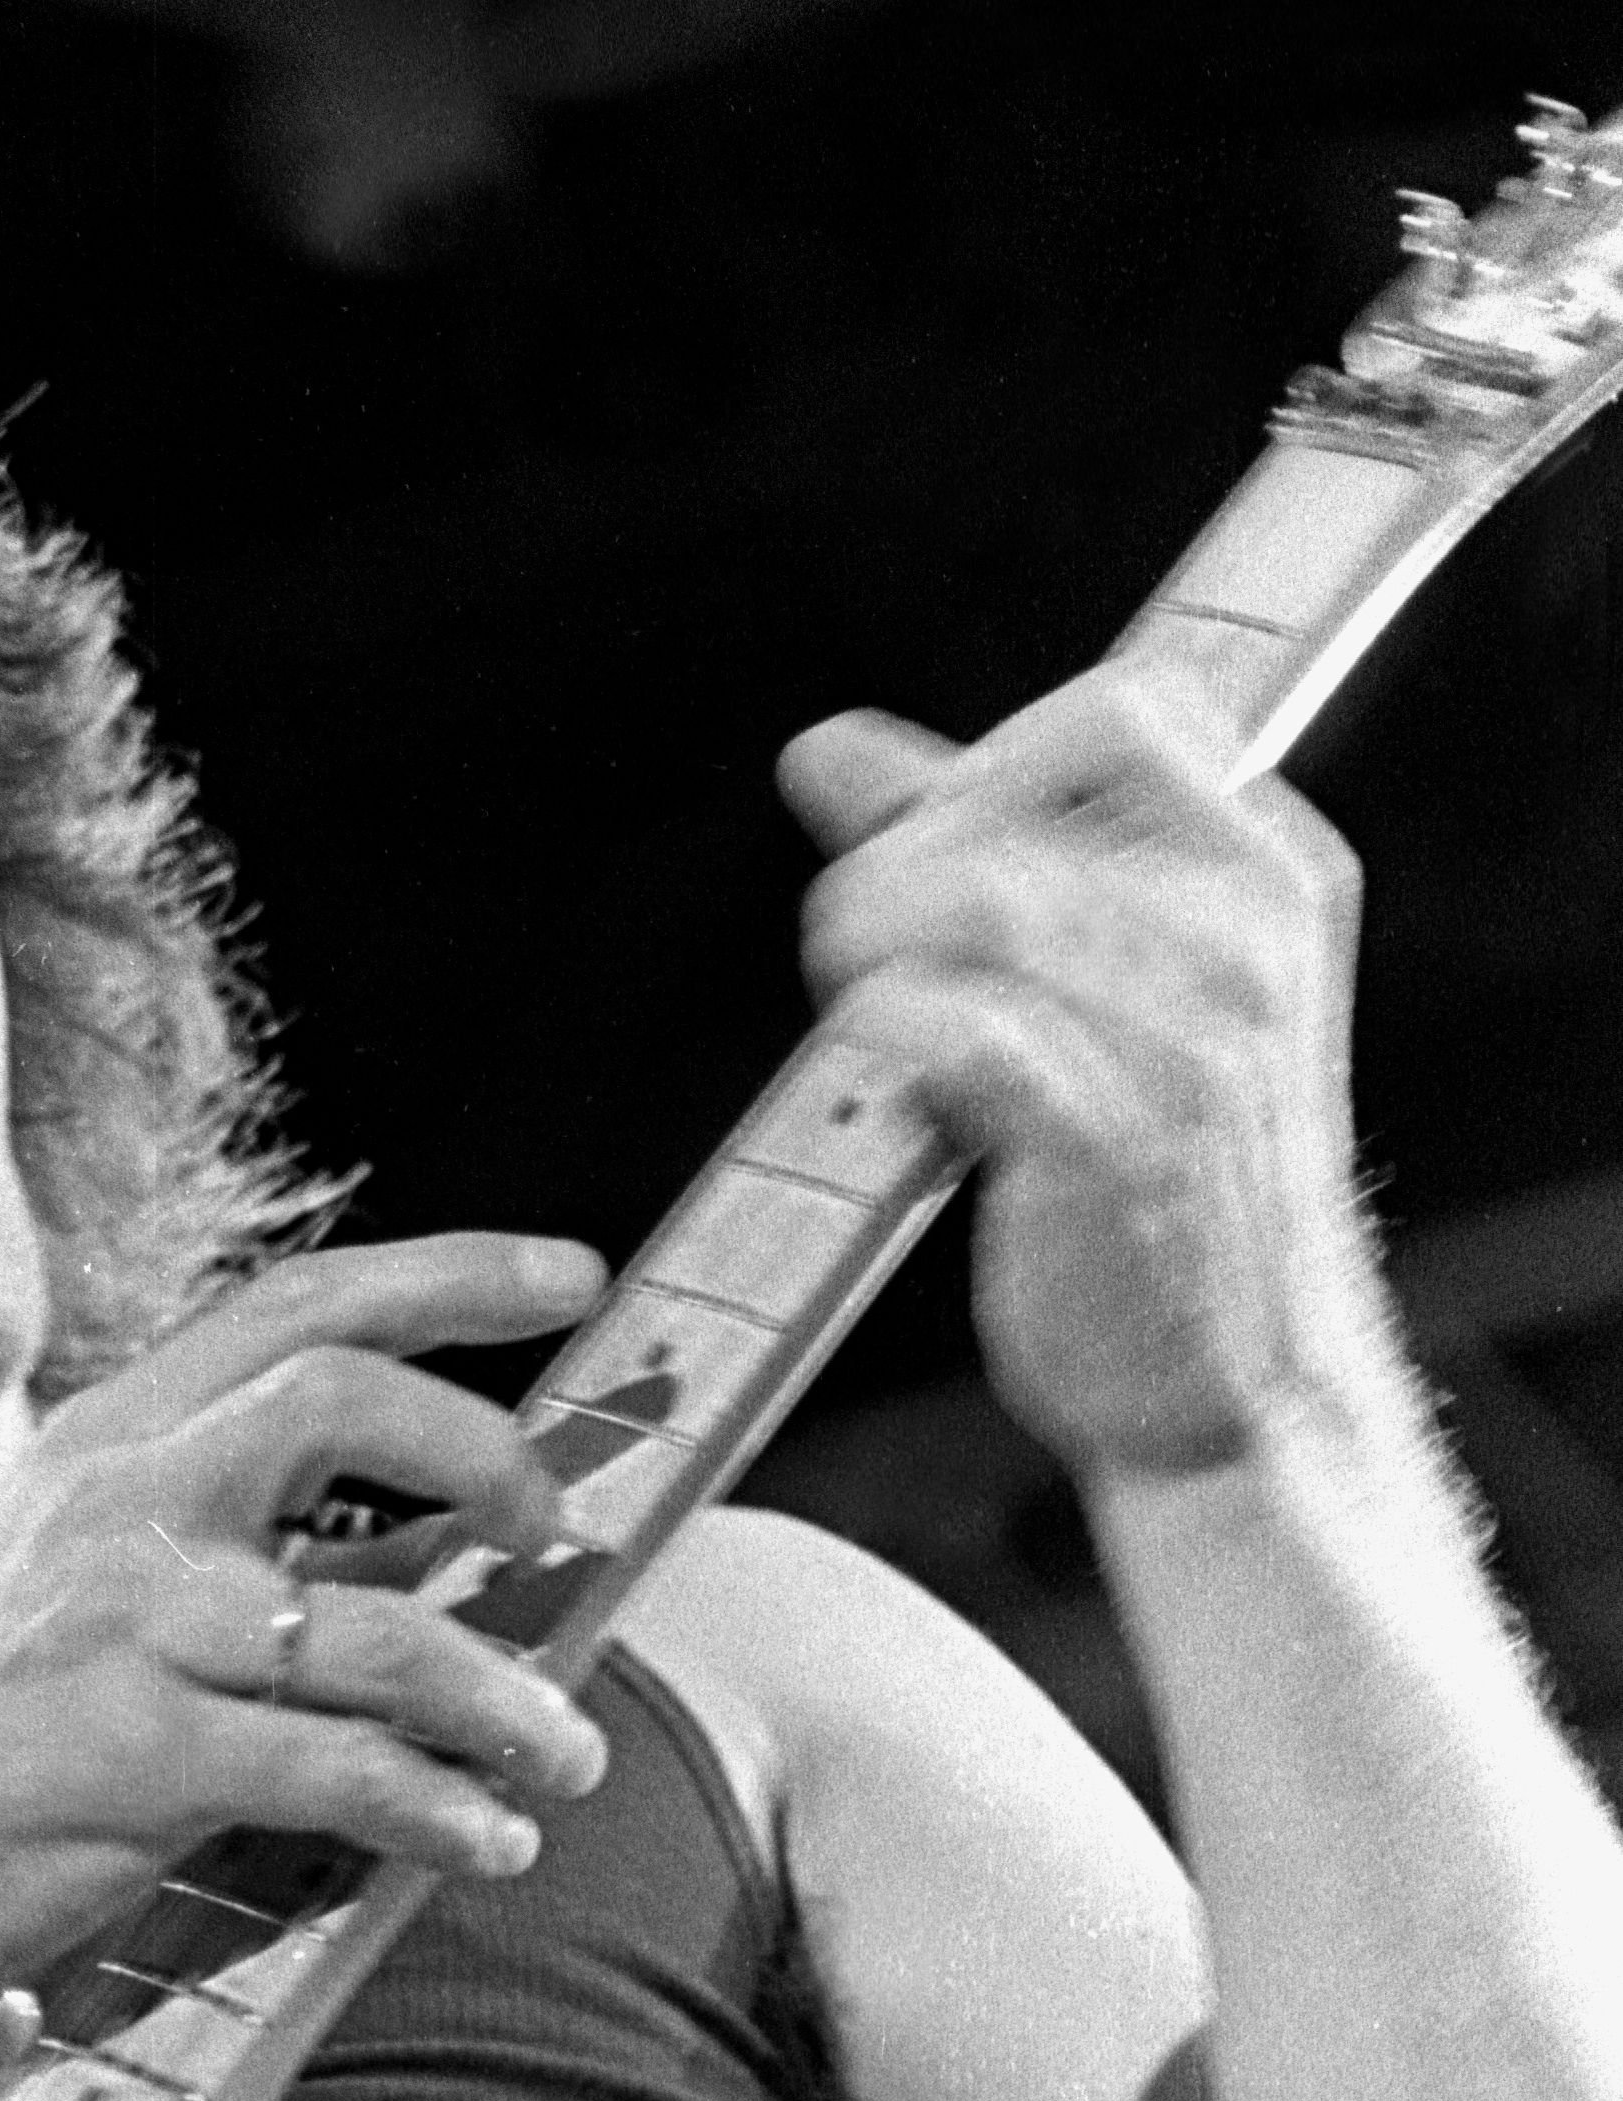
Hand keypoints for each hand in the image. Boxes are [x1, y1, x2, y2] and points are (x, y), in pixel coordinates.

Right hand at [0, 1229, 617, 2018]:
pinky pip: (344, 1770)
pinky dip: (442, 1809)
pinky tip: (487, 1840)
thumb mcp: (73, 1593)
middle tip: (556, 1527)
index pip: (296, 1307)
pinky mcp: (138, 1759)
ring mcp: (126, 1629)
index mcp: (106, 1447)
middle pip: (343, 1398)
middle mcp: (116, 1506)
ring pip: (381, 1628)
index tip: (571, 1276)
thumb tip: (429, 1545)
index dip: (449, 1274)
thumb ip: (223, 1547)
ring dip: (507, 1695)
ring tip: (565, 1753)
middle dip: (489, 1451)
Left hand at [782, 670, 1385, 1481]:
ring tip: (867, 1012)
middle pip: (1017, 797)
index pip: (1125, 707)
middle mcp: (1247, 942)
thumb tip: (827, 747)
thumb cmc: (1164, 1192)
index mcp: (1273, 878)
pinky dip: (884, 1033)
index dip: (991, 758)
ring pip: (972, 894)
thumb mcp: (1112, 991)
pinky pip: (952, 1018)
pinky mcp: (1111, 1142)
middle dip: (898, 858)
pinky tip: (898, 1088)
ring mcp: (1190, 1041)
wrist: (1244, 1393)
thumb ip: (972, 855)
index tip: (940, 854)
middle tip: (869, 951)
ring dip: (869, 944)